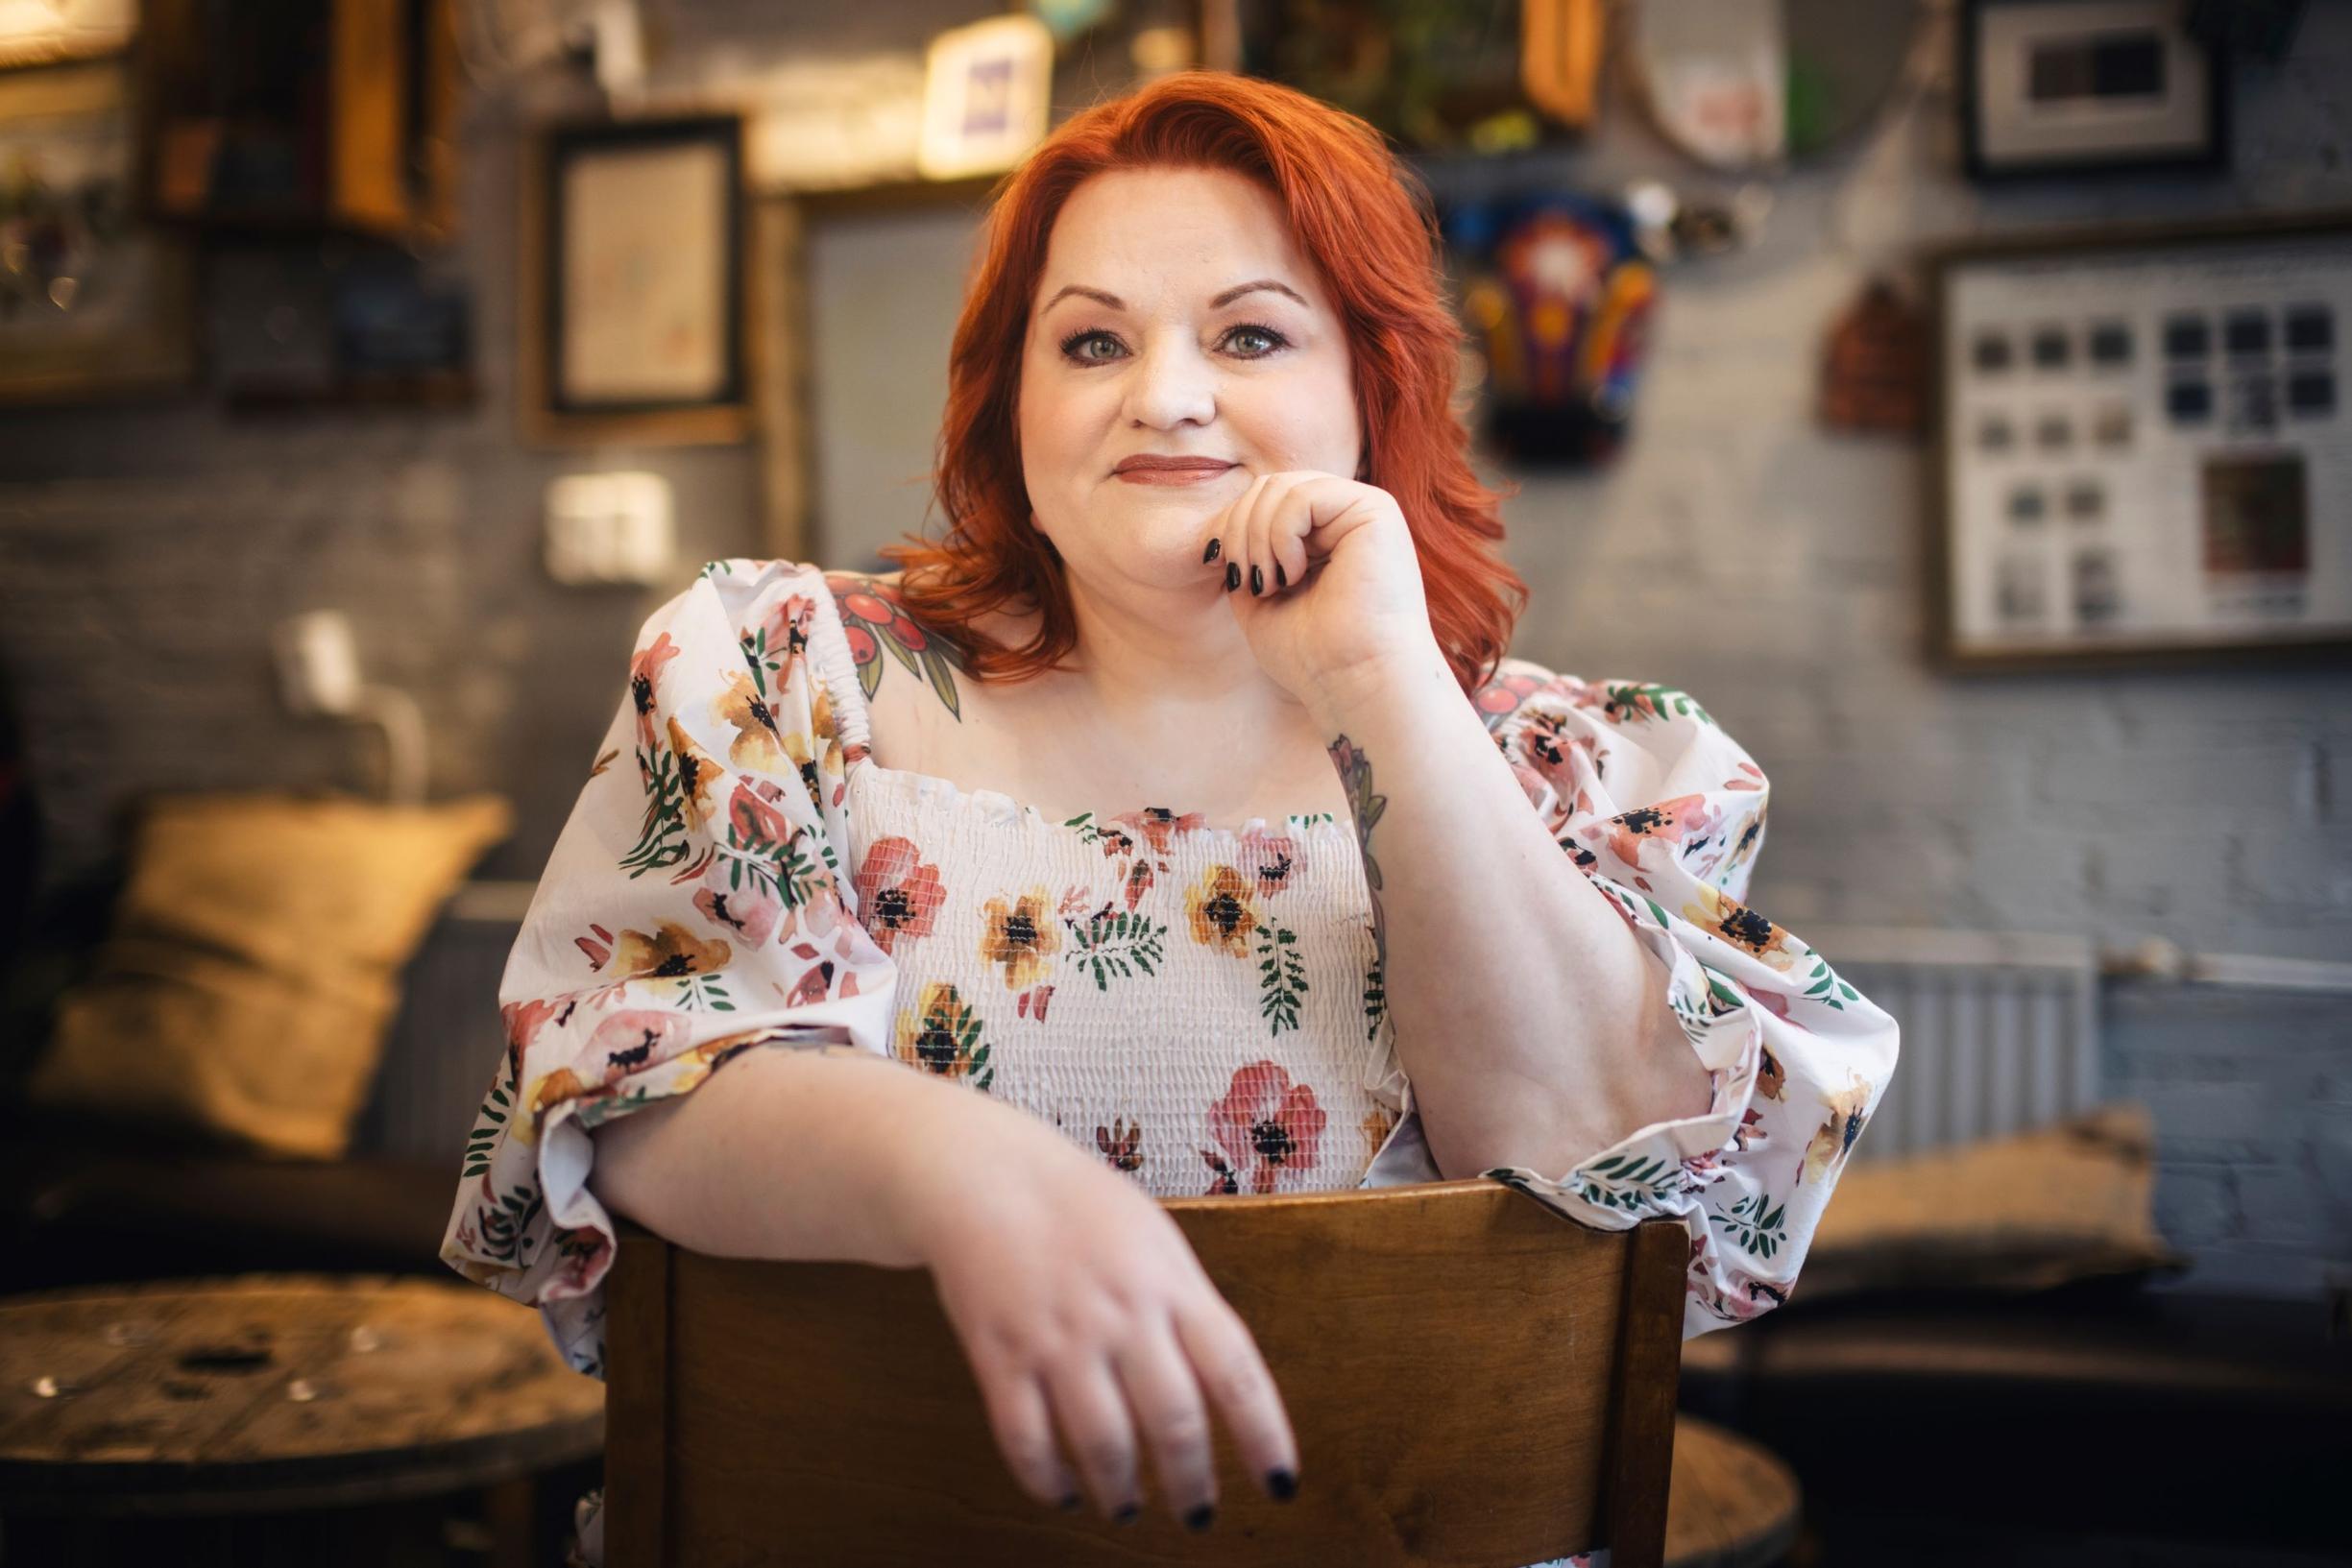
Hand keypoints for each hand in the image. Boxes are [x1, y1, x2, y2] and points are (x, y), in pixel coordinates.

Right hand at [905, 1114, 1300, 1527]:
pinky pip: (1027, 1440)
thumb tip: (1223, 1384)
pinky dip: (1048, 1480)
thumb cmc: (1079, 1207)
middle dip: (1192, 1483)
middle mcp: (1123, 1316)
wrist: (986, 1174)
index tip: (1280, 1485)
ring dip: (1122, 1491)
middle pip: (1175, 1423)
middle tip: (1198, 1514)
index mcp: (1172, 1284)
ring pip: (1104, 1444)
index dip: (1265, 1437)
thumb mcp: (1157, 1239)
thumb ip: (1189, 1306)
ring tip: (1128, 1507)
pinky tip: (1063, 1491)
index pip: (1236, 1373)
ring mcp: (1060, 1338)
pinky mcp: (1001, 1356)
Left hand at [1200, 470, 1444, 705]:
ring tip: (1270, 584)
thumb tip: (1219, 529)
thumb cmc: (1312, 657)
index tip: (1231, 577)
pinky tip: (1295, 575)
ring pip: (1280, 486)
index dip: (1233, 530)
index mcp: (1325, 536)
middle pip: (1268, 487)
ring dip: (1257, 537)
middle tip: (1249, 582)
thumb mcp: (1258, 599)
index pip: (1263, 501)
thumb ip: (1245, 556)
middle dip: (1240, 531)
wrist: (1355, 684)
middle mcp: (1347, 517)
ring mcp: (1364, 510)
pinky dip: (1282, 535)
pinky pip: (1303, 495)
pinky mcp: (1377, 510)